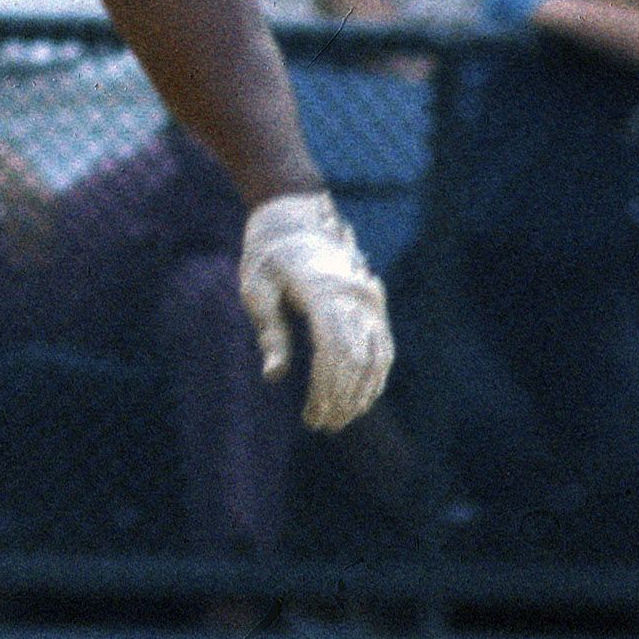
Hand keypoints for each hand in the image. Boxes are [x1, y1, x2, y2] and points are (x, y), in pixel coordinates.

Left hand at [237, 192, 390, 433]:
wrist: (294, 212)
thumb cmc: (267, 253)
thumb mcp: (256, 289)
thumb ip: (270, 332)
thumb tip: (274, 376)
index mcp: (322, 290)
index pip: (333, 351)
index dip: (326, 389)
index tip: (312, 416)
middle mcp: (353, 294)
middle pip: (355, 359)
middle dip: (341, 398)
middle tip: (322, 425)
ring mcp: (368, 297)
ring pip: (375, 355)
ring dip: (361, 392)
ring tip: (340, 418)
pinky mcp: (373, 300)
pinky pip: (383, 343)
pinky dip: (376, 373)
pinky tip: (364, 397)